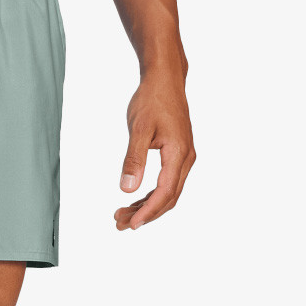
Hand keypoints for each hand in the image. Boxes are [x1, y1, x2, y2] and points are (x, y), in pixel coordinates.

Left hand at [114, 72, 195, 230]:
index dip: (148, 212)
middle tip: (120, 223)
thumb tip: (127, 189)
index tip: (131, 224)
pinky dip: (150, 194)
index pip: (165, 192)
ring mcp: (183, 157)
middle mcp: (185, 158)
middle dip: (145, 214)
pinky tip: (134, 200)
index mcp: (178, 153)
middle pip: (168, 198)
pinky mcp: (177, 155)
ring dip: (146, 206)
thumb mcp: (139, 129)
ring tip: (122, 215)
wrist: (165, 80)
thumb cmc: (152, 100)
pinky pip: (166, 182)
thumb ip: (134, 159)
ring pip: (167, 192)